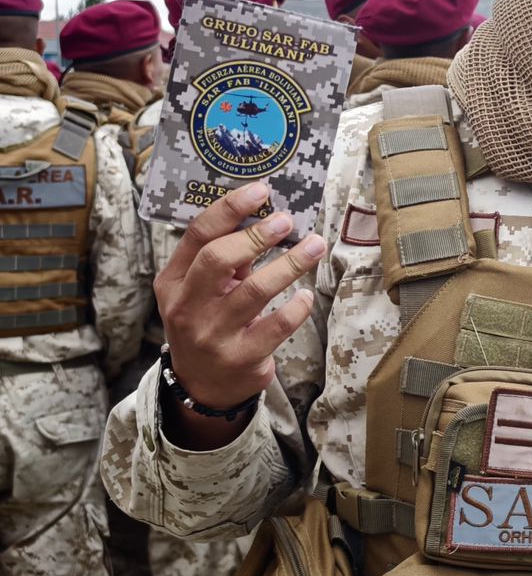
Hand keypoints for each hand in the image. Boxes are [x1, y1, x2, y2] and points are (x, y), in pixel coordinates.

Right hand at [156, 183, 324, 412]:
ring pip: (255, 290)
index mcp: (173, 281)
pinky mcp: (241, 357)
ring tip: (315, 246)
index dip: (230, 208)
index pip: (197, 235)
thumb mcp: (200, 290)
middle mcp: (186, 307)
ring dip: (290, 263)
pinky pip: (277, 325)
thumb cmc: (207, 322)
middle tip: (287, 220)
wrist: (203, 385)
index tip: (260, 190)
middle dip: (257, 235)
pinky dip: (297, 306)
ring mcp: (212, 334)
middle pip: (219, 259)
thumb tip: (267, 216)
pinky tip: (306, 294)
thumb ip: (224, 258)